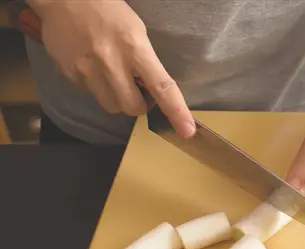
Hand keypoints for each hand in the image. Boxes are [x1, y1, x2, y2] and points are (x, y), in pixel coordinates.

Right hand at [31, 0, 194, 137]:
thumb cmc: (107, 11)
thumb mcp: (136, 30)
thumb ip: (144, 60)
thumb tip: (152, 88)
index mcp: (135, 48)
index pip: (162, 86)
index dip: (176, 111)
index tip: (187, 130)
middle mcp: (110, 62)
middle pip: (131, 107)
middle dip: (138, 105)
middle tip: (137, 91)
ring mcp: (86, 70)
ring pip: (109, 105)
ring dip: (116, 98)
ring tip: (112, 77)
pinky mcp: (68, 73)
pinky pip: (88, 94)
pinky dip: (95, 87)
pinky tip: (92, 67)